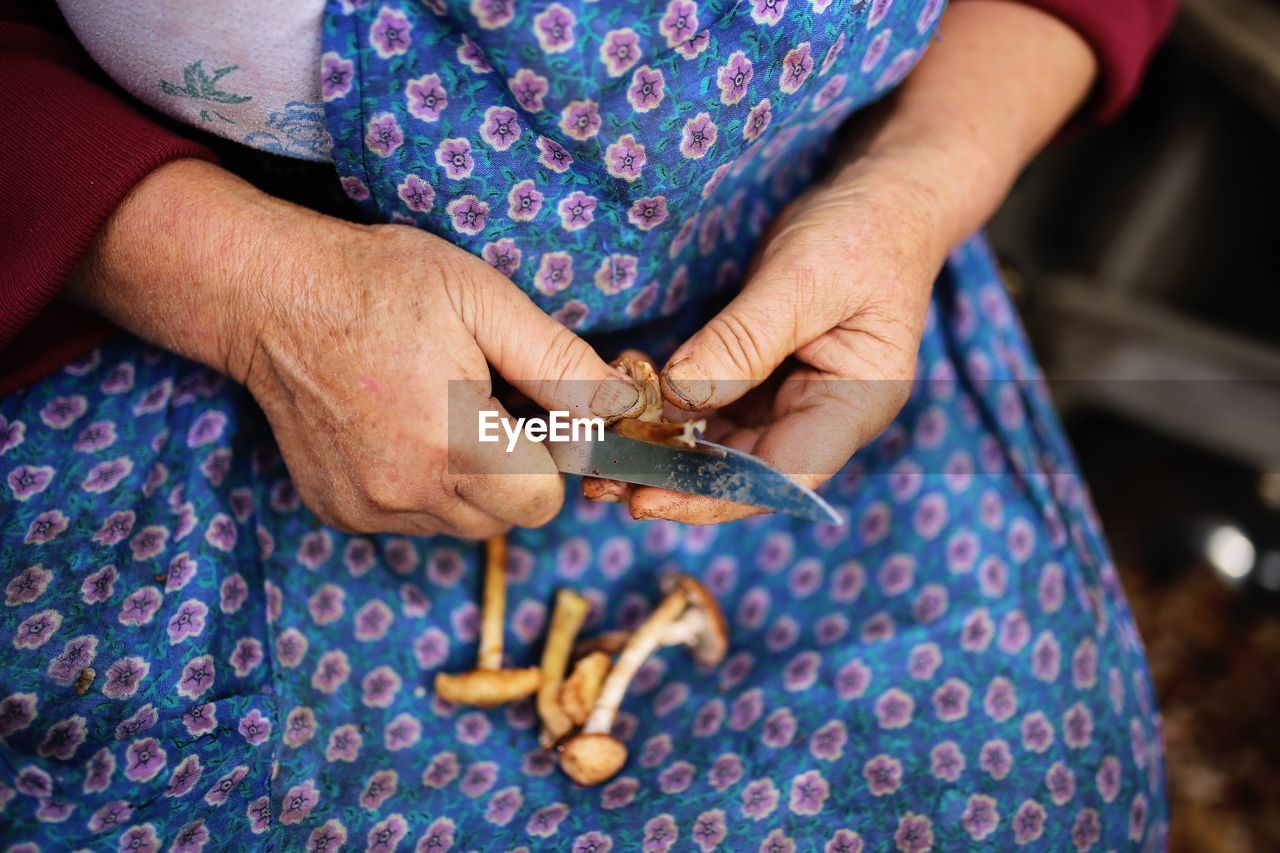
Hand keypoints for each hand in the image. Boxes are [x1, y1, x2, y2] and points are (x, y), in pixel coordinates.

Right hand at [68, 160, 643, 536]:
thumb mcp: (484, 301)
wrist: (271, 295)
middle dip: (515, 469)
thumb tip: (623, 407)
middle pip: (508, 517)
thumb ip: (559, 364)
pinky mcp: (340, 510)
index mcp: (453, 445)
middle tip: (482, 402)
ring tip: (438, 411)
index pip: (545, 499)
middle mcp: (408, 493)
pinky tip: (400, 429)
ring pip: (462, 522)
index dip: (551, 454)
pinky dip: (423, 485)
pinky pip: (414, 518)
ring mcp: (368, 508)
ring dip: (470, 480)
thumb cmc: (382, 285)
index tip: (527, 407)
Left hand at [618, 0, 1096, 523]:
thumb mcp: (804, 278)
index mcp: (854, 406)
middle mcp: (820, 417)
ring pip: (720, 448)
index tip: (648, 500)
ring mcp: (789, 401)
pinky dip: (668, 416)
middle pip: (744, 473)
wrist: (881, 197)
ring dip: (664, 455)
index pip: (784, 476)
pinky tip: (621, 415)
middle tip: (601, 484)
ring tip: (598, 459)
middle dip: (675, 483)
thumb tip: (680, 399)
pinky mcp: (759, 377)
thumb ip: (745, 340)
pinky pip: (710, 411)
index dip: (714, 497)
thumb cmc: (863, 232)